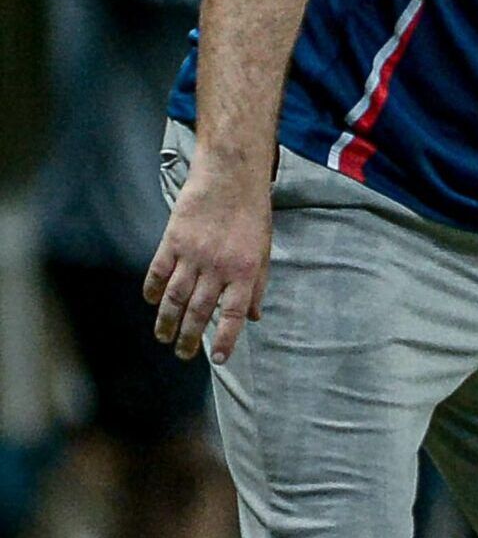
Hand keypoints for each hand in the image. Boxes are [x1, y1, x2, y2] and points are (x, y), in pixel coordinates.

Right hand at [143, 161, 272, 363]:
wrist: (231, 178)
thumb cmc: (252, 215)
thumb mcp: (265, 251)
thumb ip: (258, 286)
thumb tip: (253, 318)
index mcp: (246, 271)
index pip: (234, 314)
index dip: (227, 339)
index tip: (220, 360)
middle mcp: (218, 267)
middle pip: (200, 311)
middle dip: (191, 337)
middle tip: (184, 354)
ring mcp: (192, 255)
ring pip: (176, 297)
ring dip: (168, 321)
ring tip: (164, 338)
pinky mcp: (172, 241)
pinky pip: (159, 272)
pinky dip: (153, 290)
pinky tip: (153, 303)